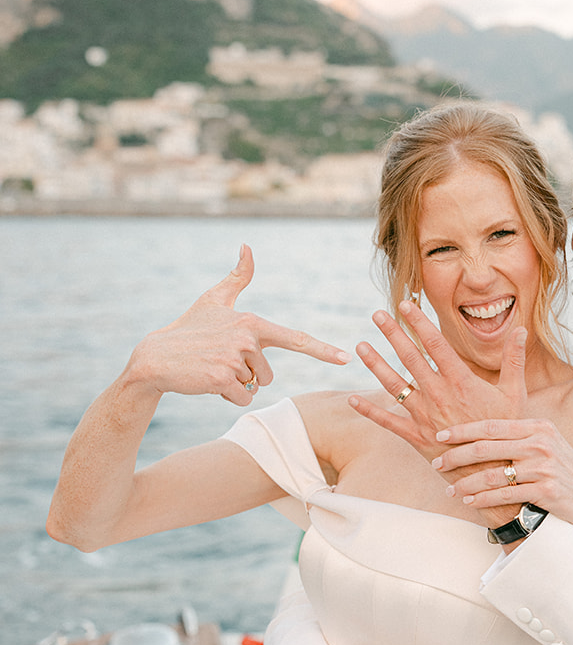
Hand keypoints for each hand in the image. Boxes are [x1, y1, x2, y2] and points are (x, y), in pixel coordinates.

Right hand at [128, 244, 349, 405]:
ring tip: (212, 368)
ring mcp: (235, 359)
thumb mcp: (214, 299)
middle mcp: (248, 339)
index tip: (345, 358)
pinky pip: (242, 398)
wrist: (155, 357)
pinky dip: (227, 396)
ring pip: (254, 387)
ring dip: (235, 384)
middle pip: (267, 373)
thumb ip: (237, 276)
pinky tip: (208, 382)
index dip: (321, 350)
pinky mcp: (223, 380)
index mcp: (252, 322)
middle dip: (246, 374)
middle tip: (219, 360)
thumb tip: (248, 246)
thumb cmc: (189, 328)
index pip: (294, 338)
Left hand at [348, 299, 526, 461]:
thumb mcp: (515, 394)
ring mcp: (425, 416)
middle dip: (393, 334)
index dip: (419, 322)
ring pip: (394, 385)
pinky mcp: (417, 437)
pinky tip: (351, 399)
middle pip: (410, 358)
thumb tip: (522, 329)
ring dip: (375, 365)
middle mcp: (439, 395)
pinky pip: (388, 421)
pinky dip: (369, 411)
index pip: (436, 343)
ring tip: (360, 346)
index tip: (406, 304)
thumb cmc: (506, 432)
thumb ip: (514, 360)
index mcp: (461, 381)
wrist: (495, 471)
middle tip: (377, 315)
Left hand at [433, 417, 572, 534]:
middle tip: (437, 463)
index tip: (441, 435)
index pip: (491, 425)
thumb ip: (519, 436)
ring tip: (450, 489)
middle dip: (456, 456)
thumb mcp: (547, 445)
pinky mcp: (546, 490)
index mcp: (538, 426)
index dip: (463, 430)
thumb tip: (480, 431)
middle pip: (487, 447)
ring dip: (466, 483)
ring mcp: (544, 467)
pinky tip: (469, 501)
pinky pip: (504, 495)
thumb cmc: (563, 472)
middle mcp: (541, 443)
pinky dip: (483, 499)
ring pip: (492, 474)